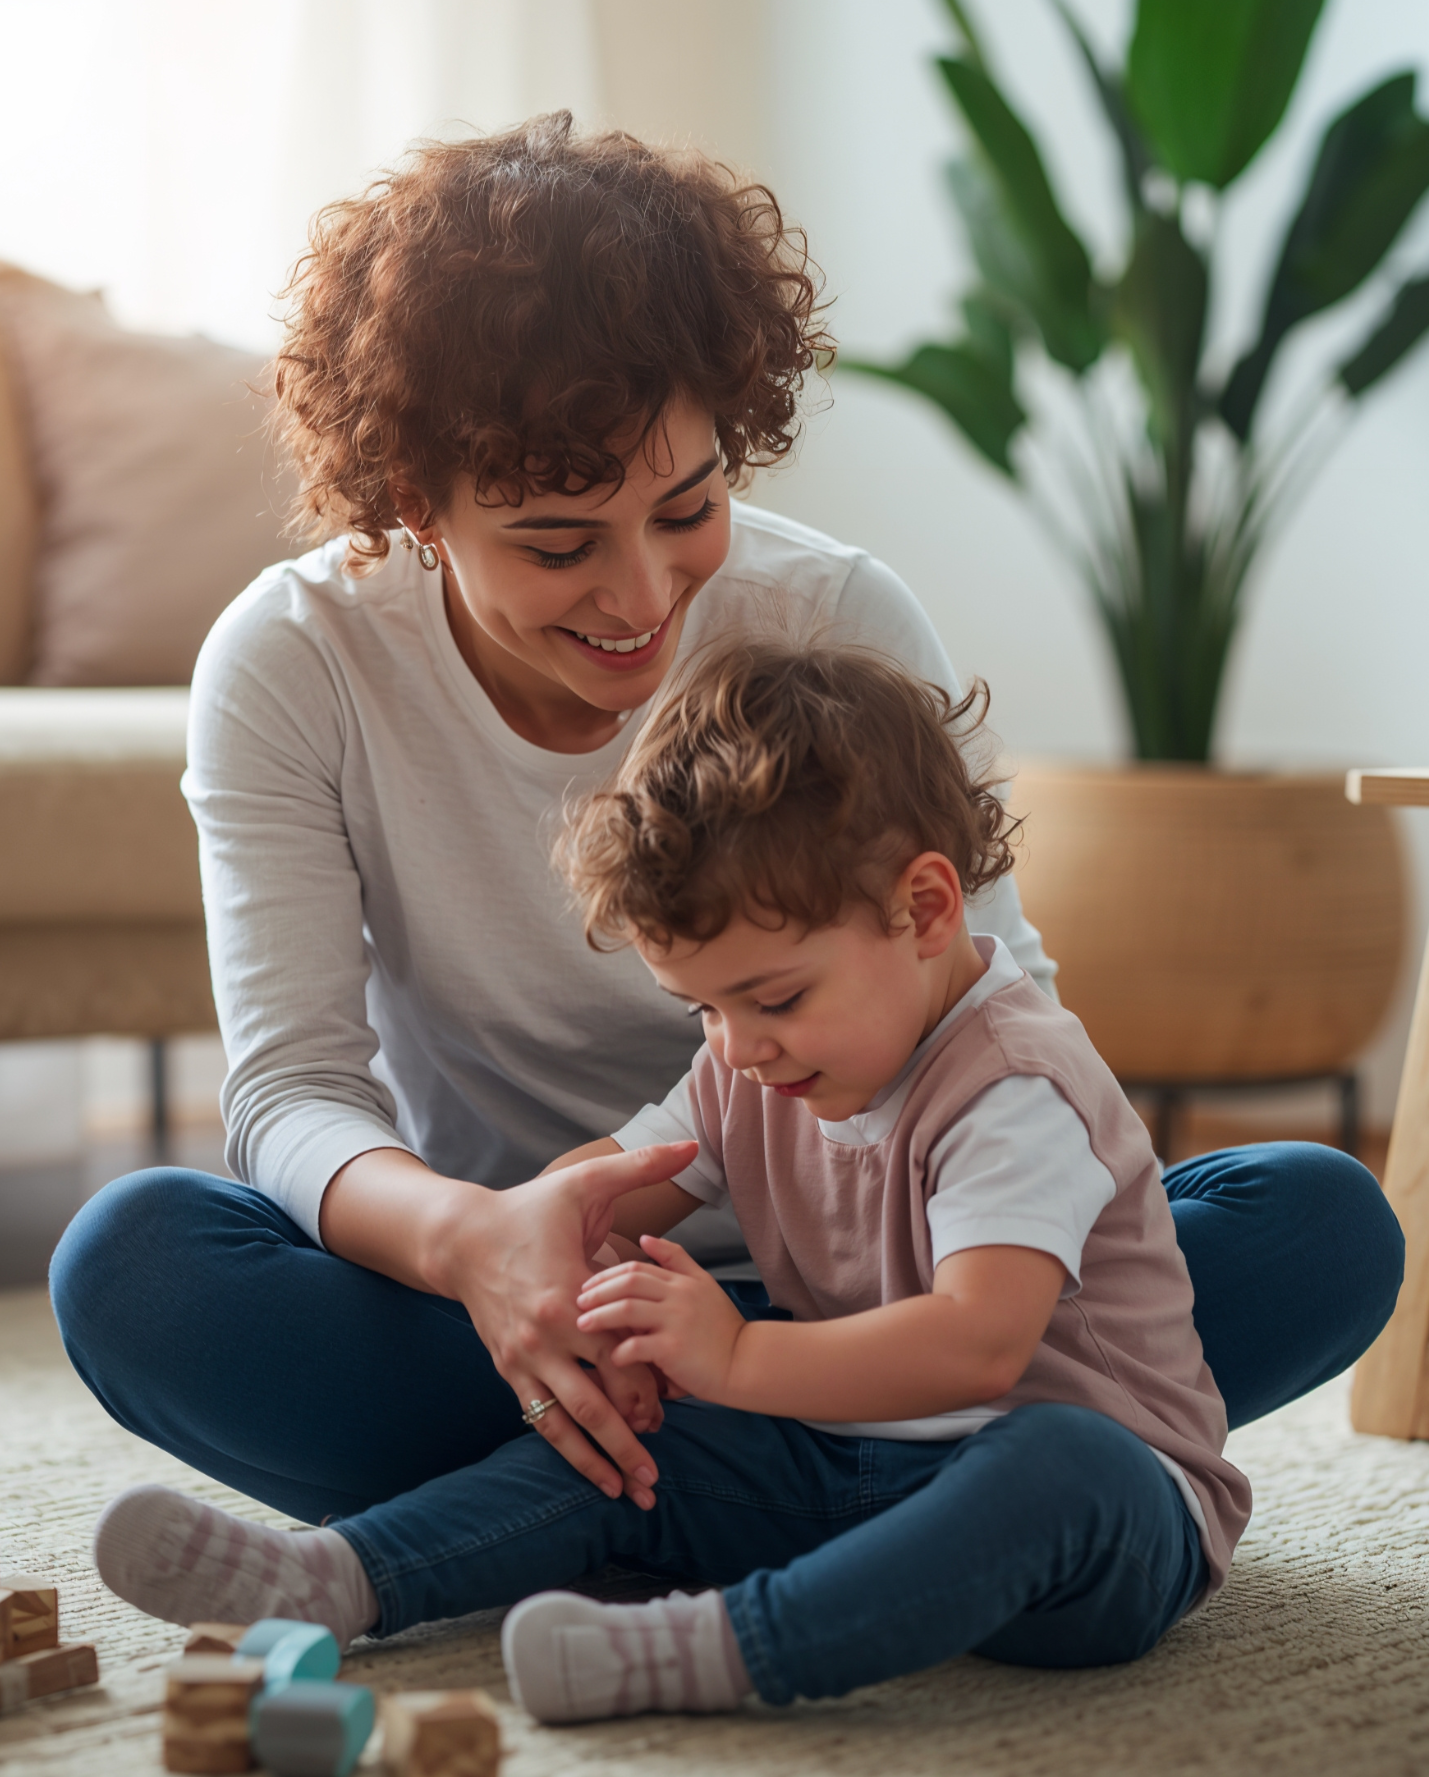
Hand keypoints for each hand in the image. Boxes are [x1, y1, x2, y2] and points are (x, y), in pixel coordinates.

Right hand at [424, 1144, 696, 1507]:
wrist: (462, 1237)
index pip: (618, 1348)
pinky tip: (593, 1476)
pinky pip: (539, 1419)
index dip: (650, 1379)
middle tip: (659, 1482)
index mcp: (567, 1295)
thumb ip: (639, 1165)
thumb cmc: (529, 1210)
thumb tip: (690, 1144)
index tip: (681, 1404)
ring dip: (598, 1460)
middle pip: (595, 1400)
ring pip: (565, 1422)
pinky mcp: (508, 1370)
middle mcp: (544, 1337)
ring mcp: (523, 1359)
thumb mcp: (582, 1181)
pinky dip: (566, 1450)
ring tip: (631, 1493)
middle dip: (628, 1443)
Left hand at [575, 1236, 748, 1404]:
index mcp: (682, 1280)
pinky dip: (620, 1351)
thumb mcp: (703, 1284)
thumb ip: (676, 1259)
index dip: (607, 1276)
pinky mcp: (674, 1349)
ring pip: (626, 1309)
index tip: (587, 1287)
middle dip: (598, 1291)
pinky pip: (637, 1346)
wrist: (746, 1361)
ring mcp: (676, 1321)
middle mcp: (678, 1295)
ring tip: (582, 1325)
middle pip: (628, 1282)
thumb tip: (645, 1237)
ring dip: (599, 1316)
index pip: (636, 1268)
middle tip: (577, 1302)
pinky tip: (612, 1356)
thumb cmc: (721, 1329)